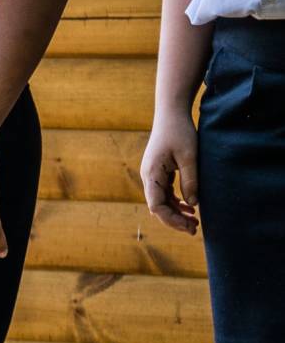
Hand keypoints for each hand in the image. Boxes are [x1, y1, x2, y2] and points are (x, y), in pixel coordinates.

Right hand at [141, 109, 199, 234]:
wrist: (171, 114)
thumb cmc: (180, 132)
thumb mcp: (190, 157)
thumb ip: (191, 182)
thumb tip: (192, 205)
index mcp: (151, 173)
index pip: (156, 205)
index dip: (172, 220)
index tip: (189, 227)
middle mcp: (148, 176)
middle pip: (157, 206)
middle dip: (174, 220)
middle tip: (195, 229)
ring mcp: (152, 174)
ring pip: (161, 200)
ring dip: (175, 212)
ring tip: (195, 222)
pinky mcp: (158, 171)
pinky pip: (164, 192)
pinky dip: (175, 202)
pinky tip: (190, 207)